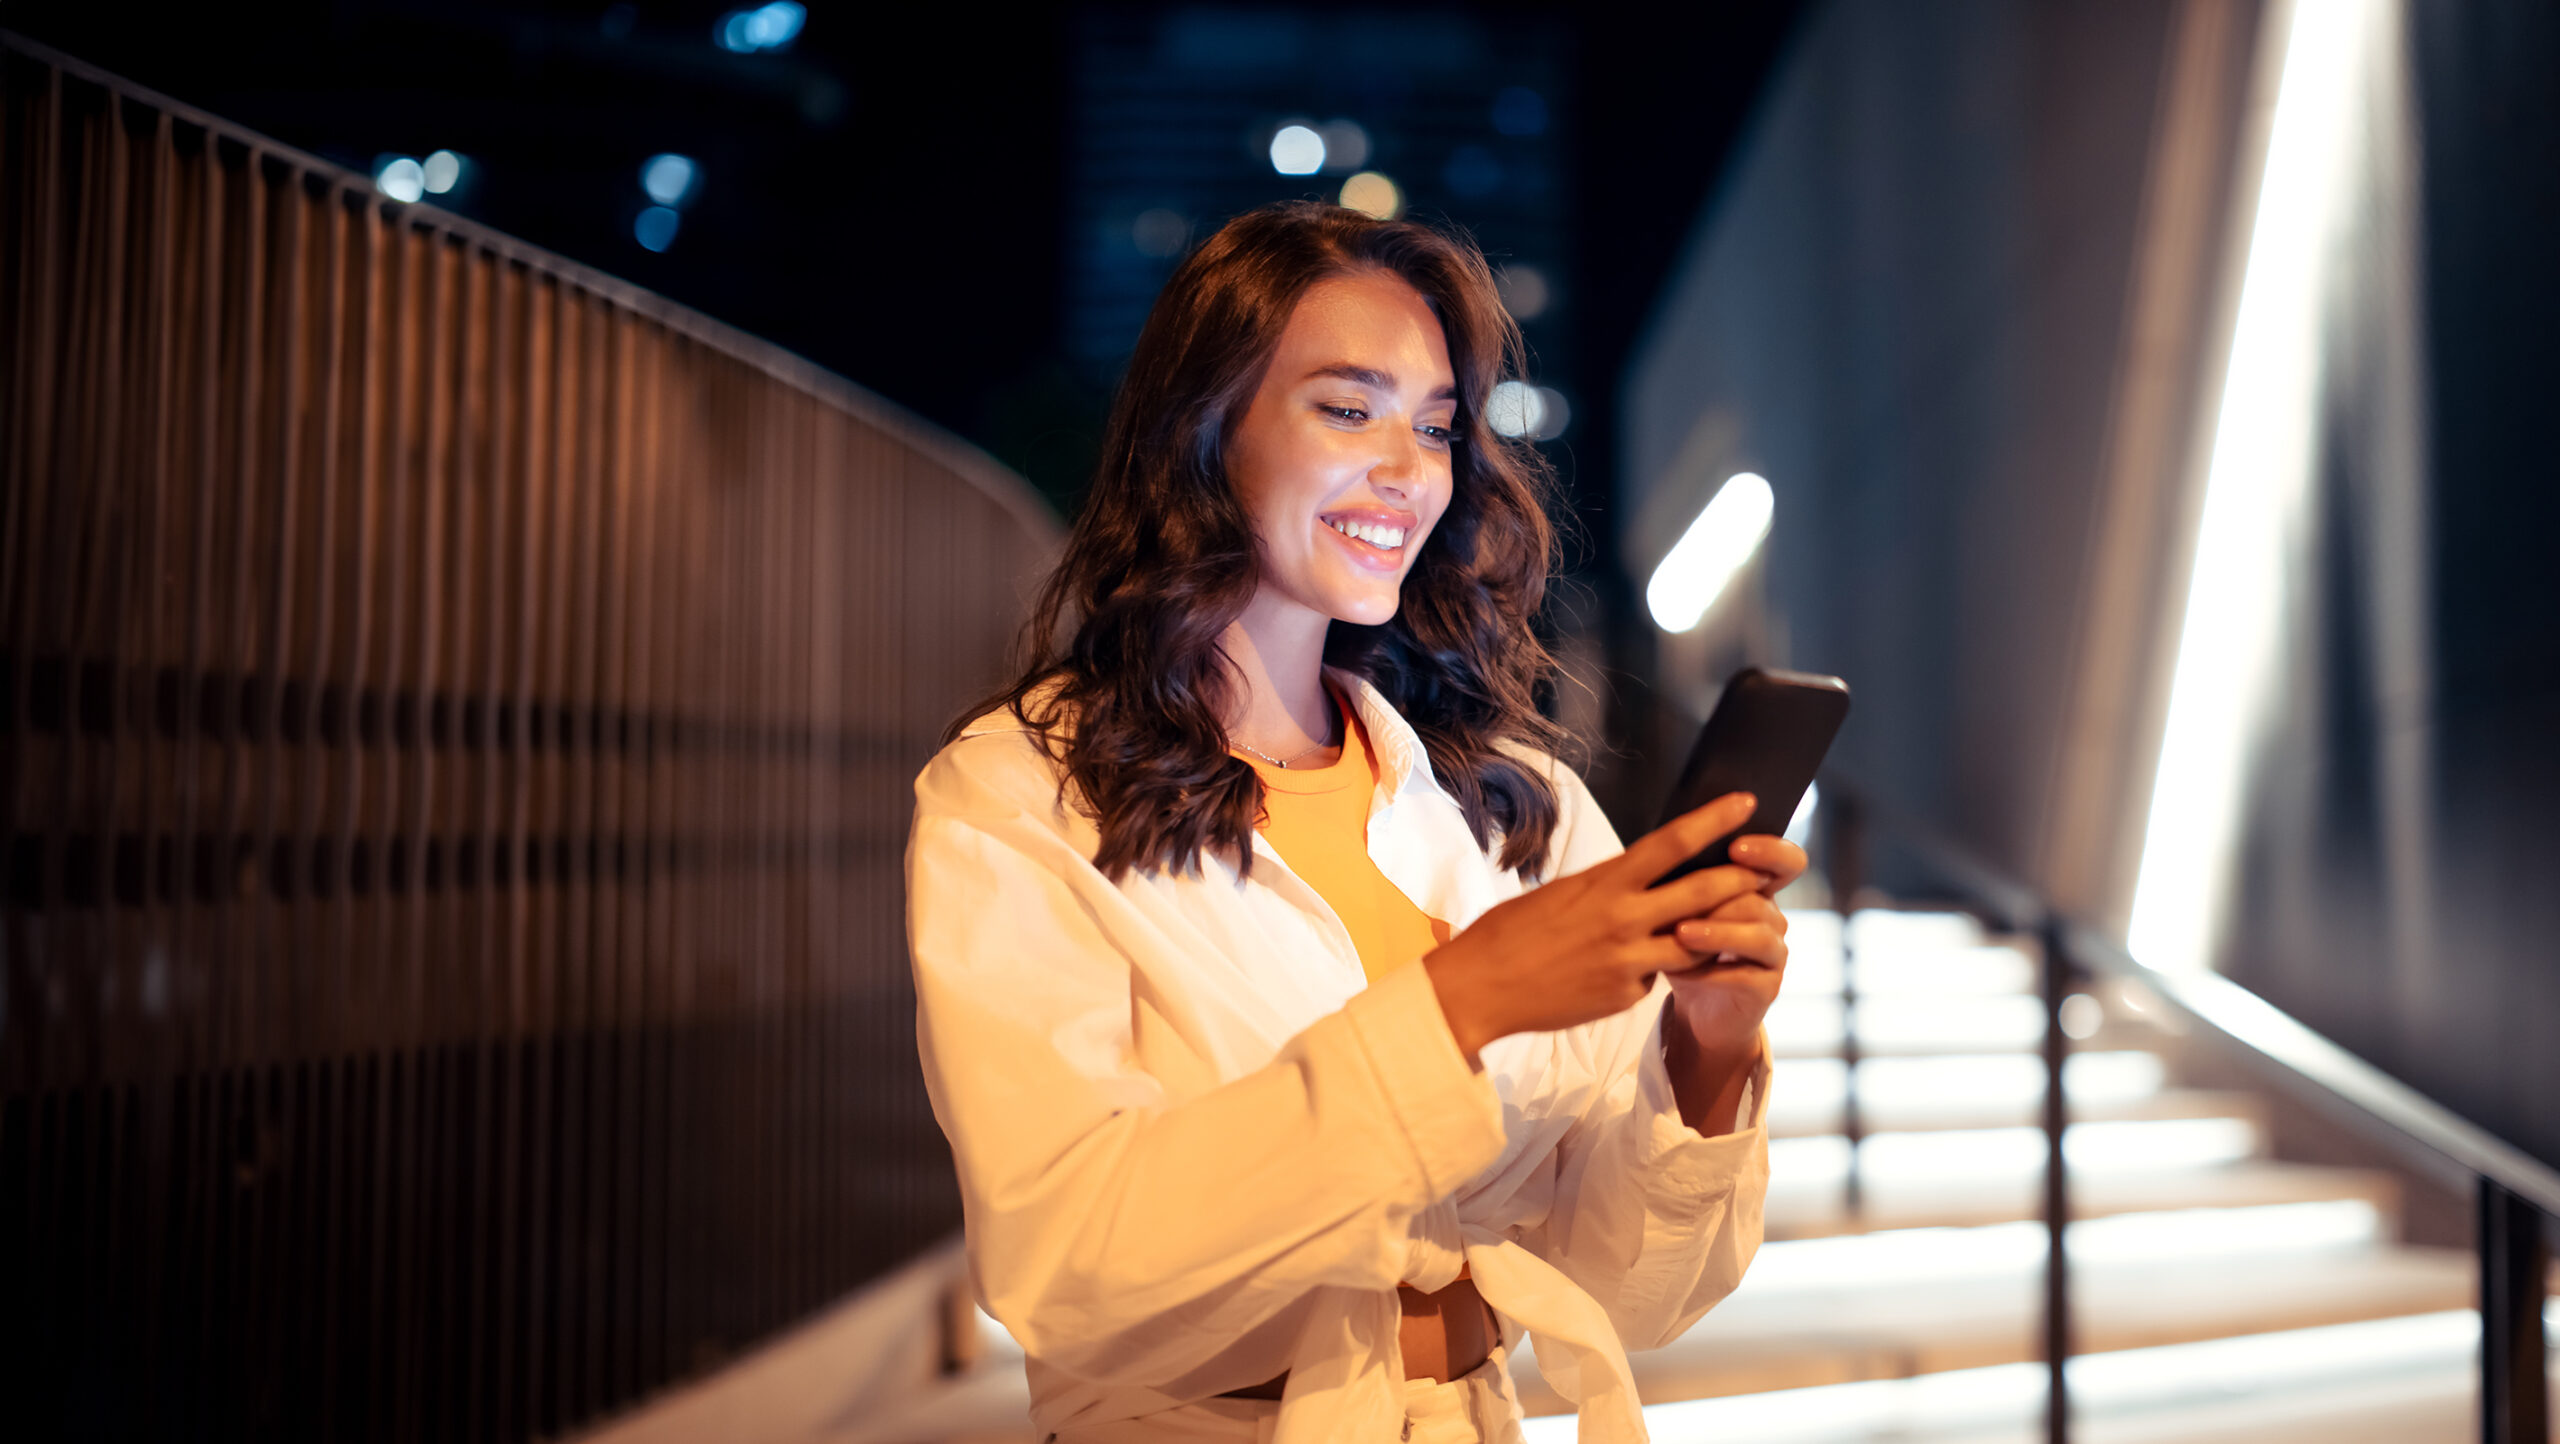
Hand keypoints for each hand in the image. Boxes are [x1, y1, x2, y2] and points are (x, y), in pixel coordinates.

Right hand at [1423, 792, 1773, 1064]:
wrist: (1480, 988)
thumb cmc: (1509, 933)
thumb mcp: (1559, 894)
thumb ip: (1605, 888)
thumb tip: (1635, 879)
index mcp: (1603, 883)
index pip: (1671, 843)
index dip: (1713, 821)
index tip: (1745, 803)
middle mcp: (1622, 918)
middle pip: (1701, 892)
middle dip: (1742, 877)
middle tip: (1771, 866)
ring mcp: (1628, 960)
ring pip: (1695, 941)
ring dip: (1719, 928)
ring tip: (1740, 919)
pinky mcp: (1626, 995)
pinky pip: (1657, 977)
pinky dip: (1656, 968)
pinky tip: (1633, 968)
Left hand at [1662, 837, 1801, 1060]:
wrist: (1696, 1005)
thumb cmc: (1684, 947)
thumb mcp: (1679, 909)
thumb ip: (1681, 882)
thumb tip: (1658, 850)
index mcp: (1757, 890)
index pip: (1785, 861)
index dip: (1770, 850)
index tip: (1735, 847)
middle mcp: (1773, 918)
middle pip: (1760, 897)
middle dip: (1725, 894)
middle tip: (1690, 891)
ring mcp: (1774, 953)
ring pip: (1758, 934)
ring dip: (1717, 932)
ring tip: (1681, 933)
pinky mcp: (1767, 988)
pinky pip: (1746, 976)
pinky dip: (1713, 972)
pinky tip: (1684, 972)